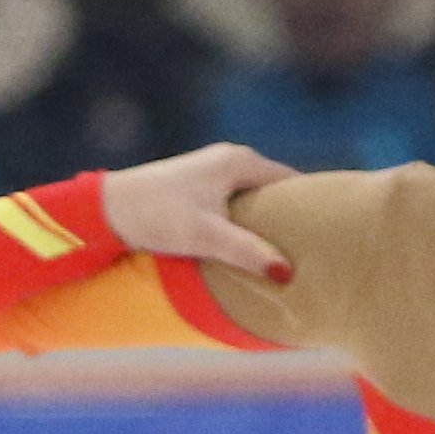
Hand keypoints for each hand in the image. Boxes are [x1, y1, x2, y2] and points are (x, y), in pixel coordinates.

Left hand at [99, 142, 296, 279]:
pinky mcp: (196, 188)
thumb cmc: (155, 216)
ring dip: (266, 220)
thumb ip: (246, 251)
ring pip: (253, 197)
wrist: (105, 210)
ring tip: (285, 249)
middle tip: (313, 247)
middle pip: (274, 189)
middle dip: (291, 215)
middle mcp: (229, 159)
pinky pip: (235, 203)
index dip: (312, 206)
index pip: (292, 182)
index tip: (329, 232)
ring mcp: (211, 171)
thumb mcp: (206, 235)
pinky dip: (245, 220)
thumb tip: (286, 273)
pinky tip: (249, 243)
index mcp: (240, 162)